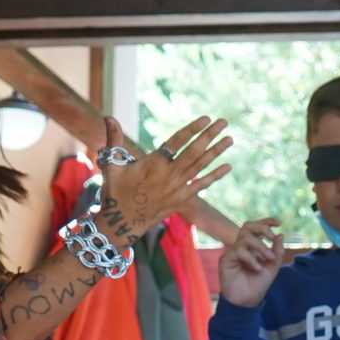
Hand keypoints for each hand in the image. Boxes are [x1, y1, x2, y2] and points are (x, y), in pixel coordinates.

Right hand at [102, 115, 233, 232]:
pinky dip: (215, 176)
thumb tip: (108, 116)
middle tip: (223, 122)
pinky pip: (201, 186)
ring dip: (216, 152)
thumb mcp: (111, 164)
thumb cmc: (115, 191)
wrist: (122, 223)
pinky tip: (228, 166)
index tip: (205, 118)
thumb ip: (113, 139)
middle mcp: (169, 175)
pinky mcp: (181, 200)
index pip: (176, 142)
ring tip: (230, 139)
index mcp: (153, 164)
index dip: (191, 129)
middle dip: (209, 135)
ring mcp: (177, 188)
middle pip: (193, 152)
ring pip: (200, 167)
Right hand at [218, 218, 283, 307]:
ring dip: (261, 246)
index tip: (278, 223)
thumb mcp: (272, 267)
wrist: (247, 301)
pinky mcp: (226, 259)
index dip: (266, 221)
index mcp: (253, 247)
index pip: (256, 228)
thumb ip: (277, 252)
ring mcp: (233, 252)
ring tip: (269, 259)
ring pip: (245, 237)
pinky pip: (239, 250)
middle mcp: (242, 247)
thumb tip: (281, 234)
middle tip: (272, 237)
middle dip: (262, 228)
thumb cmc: (258, 284)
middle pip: (248, 226)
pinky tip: (257, 268)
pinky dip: (251, 258)